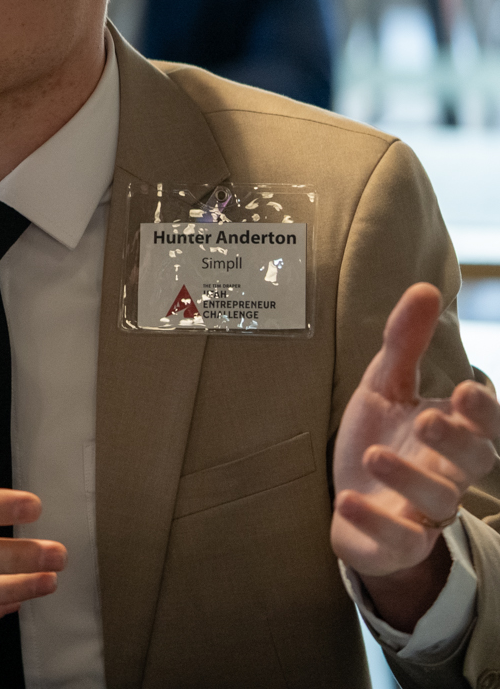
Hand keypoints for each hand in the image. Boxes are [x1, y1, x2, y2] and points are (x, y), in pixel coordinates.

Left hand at [332, 282, 499, 630]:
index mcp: (450, 437)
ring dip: (409, 478)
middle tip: (427, 419)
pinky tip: (348, 500)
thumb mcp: (385, 388)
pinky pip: (396, 540)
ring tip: (374, 455)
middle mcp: (446, 475)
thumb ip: (403, 344)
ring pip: (437, 503)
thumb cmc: (380, 439)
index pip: (483, 426)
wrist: (353, 506)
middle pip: (473, 464)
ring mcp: (423, 513)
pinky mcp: (395, 542)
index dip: (481, 412)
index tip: (463, 389)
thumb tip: (425, 287)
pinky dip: (375, 522)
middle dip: (456, 442)